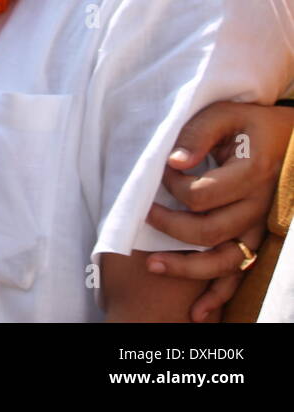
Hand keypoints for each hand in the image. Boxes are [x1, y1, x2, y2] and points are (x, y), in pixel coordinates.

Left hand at [144, 101, 293, 320]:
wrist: (287, 137)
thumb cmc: (246, 122)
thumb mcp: (222, 114)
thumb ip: (197, 135)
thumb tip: (174, 162)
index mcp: (252, 173)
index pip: (203, 196)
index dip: (174, 188)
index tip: (160, 173)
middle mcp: (259, 206)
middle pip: (209, 231)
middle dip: (169, 227)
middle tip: (143, 214)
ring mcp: (258, 226)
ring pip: (225, 260)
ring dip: (188, 268)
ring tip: (152, 266)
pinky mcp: (254, 237)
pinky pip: (239, 271)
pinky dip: (219, 293)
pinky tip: (198, 310)